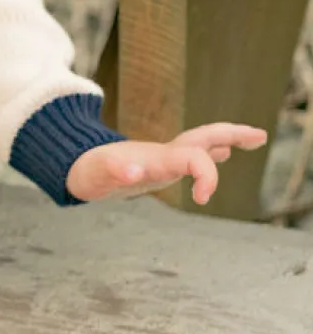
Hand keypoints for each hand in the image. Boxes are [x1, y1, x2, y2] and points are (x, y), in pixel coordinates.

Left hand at [67, 122, 267, 206]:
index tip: (203, 198)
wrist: (73, 168)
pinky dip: (209, 153)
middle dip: (230, 135)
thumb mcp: (99, 174)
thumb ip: (116, 170)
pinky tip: (221, 153)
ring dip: (226, 140)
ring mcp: (163, 158)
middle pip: (203, 138)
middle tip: (259, 135)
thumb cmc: (88, 172)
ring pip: (200, 144)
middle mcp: (164, 155)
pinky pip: (190, 155)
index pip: (193, 158)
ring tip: (252, 137)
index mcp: (157, 158)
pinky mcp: (158, 165)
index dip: (206, 174)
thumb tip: (133, 168)